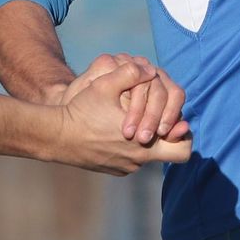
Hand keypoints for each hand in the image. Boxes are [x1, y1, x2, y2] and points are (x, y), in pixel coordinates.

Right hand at [49, 55, 191, 174]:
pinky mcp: (114, 170)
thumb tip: (150, 69)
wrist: (56, 137)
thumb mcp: (105, 85)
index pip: (183, 148)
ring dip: (147, 139)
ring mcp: (126, 167)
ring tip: (133, 119)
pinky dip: (131, 146)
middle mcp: (139, 161)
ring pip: (149, 154)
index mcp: (144, 144)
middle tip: (162, 120)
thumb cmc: (81, 110)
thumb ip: (131, 73)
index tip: (176, 118)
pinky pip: (132, 159)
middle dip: (171, 138)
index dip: (183, 132)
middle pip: (173, 155)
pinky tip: (117, 130)